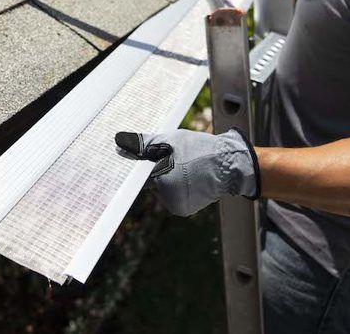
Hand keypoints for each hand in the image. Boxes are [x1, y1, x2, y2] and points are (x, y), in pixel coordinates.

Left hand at [114, 128, 260, 216]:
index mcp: (163, 179)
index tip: (122, 161)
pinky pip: (169, 195)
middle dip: (153, 170)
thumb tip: (119, 141)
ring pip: (159, 188)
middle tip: (168, 158)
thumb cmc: (200, 149)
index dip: (131, 167)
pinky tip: (187, 177)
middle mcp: (167, 197)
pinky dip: (173, 186)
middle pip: (149, 181)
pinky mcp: (182, 209)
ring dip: (164, 178)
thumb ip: (144, 143)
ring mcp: (175, 205)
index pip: (135, 176)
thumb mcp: (171, 140)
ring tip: (182, 166)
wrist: (230, 165)